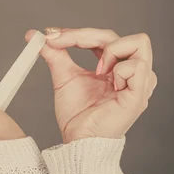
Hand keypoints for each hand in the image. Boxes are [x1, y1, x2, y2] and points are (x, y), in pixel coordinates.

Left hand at [24, 27, 157, 143]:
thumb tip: (34, 35)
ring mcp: (139, 83)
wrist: (78, 141)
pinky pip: (138, 67)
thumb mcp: (63, 76)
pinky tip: (108, 83)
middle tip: (64, 45)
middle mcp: (132, 73)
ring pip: (139, 43)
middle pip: (119, 35)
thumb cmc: (77, 114)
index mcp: (116, 67)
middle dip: (87, 35)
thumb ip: (55, 54)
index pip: (105, 37)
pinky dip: (119, 69)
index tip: (52, 35)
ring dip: (111, 51)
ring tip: (97, 70)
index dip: (79, 32)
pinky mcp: (138, 96)